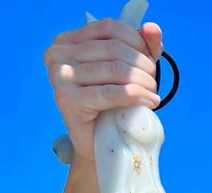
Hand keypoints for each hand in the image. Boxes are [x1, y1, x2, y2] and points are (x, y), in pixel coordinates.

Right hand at [44, 18, 162, 160]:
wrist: (99, 145)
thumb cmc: (111, 107)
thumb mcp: (126, 71)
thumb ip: (140, 46)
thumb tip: (153, 28)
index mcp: (67, 41)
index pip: (109, 28)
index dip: (137, 41)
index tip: (151, 60)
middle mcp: (58, 55)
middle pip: (114, 48)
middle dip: (142, 64)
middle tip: (153, 82)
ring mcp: (60, 77)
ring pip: (115, 69)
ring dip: (143, 81)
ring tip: (153, 93)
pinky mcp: (68, 100)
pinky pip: (112, 92)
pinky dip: (137, 95)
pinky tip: (150, 101)